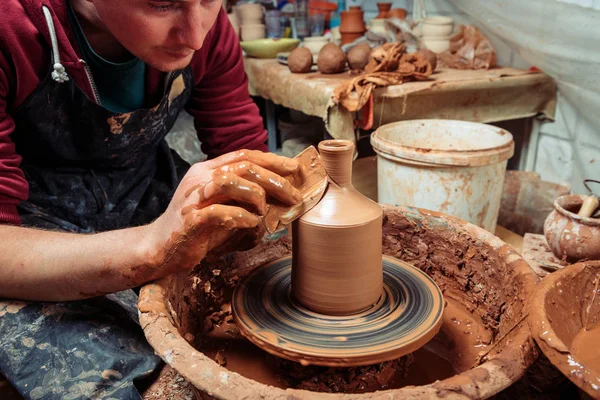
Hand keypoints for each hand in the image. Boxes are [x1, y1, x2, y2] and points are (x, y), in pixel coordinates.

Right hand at [146, 150, 300, 274]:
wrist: (160, 248)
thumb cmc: (197, 228)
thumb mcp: (223, 205)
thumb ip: (243, 197)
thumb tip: (279, 195)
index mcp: (208, 171)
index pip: (244, 155)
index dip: (272, 160)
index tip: (294, 168)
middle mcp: (200, 179)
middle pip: (243, 167)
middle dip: (274, 180)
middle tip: (293, 195)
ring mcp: (194, 198)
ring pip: (229, 181)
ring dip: (255, 195)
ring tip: (264, 210)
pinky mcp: (190, 220)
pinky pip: (218, 212)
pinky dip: (240, 217)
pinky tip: (250, 223)